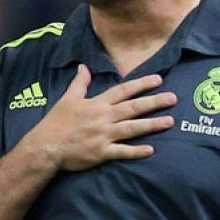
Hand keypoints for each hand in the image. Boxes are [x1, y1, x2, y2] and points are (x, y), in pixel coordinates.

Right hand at [21, 64, 175, 172]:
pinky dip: (136, 151)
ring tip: (169, 121)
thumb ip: (79, 83)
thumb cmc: (56, 122)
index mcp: (97, 104)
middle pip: (133, 108)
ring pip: (132, 128)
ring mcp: (103, 136)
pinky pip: (122, 152)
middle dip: (154, 102)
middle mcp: (103, 118)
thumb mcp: (67, 99)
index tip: (158, 80)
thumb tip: (83, 67)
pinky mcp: (101, 152)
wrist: (46, 146)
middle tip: (173, 98)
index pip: (123, 91)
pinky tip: (150, 150)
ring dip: (151, 125)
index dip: (141, 84)